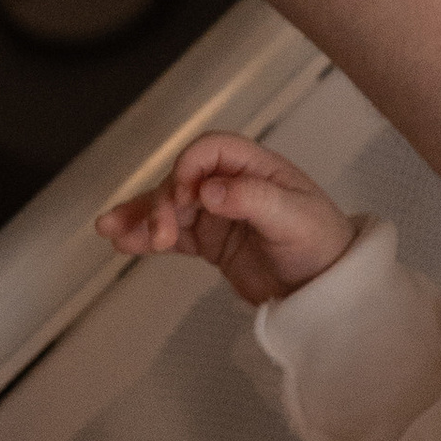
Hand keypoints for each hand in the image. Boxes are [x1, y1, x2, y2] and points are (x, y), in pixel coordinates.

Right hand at [97, 132, 353, 308]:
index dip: (189, 167)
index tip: (183, 197)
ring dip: (141, 217)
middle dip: (162, 203)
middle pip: (182, 179)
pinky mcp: (210, 241)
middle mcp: (232, 184)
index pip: (210, 151)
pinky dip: (146, 237)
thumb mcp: (294, 219)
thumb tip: (209, 189)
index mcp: (256, 167)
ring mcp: (218, 213)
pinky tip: (122, 243)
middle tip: (158, 235)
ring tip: (113, 232)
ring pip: (169, 207)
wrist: (327, 289)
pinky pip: (172, 234)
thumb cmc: (323, 245)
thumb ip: (253, 199)